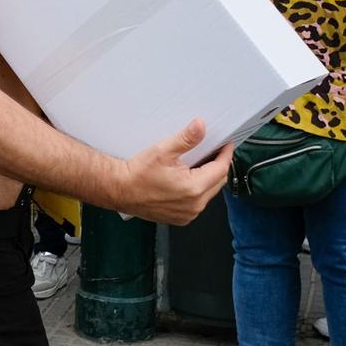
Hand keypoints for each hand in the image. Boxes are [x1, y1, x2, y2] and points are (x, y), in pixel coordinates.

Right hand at [108, 121, 229, 224]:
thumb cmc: (137, 174)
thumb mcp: (162, 150)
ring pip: (209, 192)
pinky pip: (198, 202)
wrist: (119, 190)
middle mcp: (194, 205)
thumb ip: (186, 139)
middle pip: (218, 181)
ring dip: (208, 178)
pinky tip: (187, 179)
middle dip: (217, 165)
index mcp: (193, 188)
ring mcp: (188, 214)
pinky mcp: (181, 218)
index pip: (221, 169)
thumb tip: (200, 126)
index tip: (226, 145)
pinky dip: (198, 190)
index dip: (225, 154)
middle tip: (212, 151)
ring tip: (198, 164)